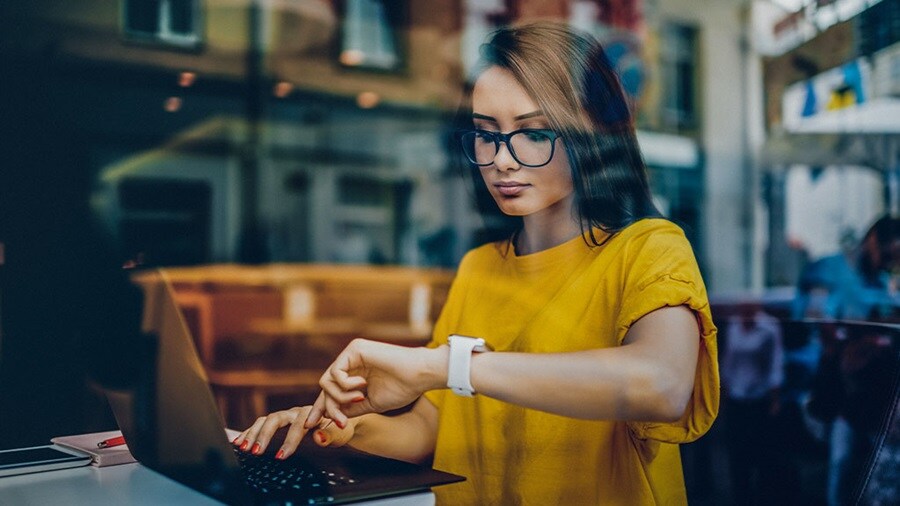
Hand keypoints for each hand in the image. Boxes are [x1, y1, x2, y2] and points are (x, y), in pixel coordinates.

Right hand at [232, 406, 356, 459]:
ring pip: (265, 420)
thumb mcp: (342, 431)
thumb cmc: (341, 426)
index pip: (298, 425)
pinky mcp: (279, 420)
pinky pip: (261, 424)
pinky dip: (249, 432)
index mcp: (312, 413)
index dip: (289, 441)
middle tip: (256, 451)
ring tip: (244, 447)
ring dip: (253, 433)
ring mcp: (286, 415)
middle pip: (276, 419)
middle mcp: (296, 411)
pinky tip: (238, 441)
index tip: (281, 456)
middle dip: (264, 435)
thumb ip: (332, 434)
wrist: (341, 417)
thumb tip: (319, 438)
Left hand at [305, 339, 447, 429]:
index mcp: (356, 375)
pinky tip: (362, 386)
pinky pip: (335, 373)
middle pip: (325, 387)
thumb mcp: (370, 403)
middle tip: (341, 421)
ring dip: (340, 397)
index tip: (312, 424)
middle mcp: (351, 363)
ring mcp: (352, 354)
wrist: (420, 376)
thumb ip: (350, 407)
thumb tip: (330, 414)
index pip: (331, 391)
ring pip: (326, 381)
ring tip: (359, 399)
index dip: (321, 407)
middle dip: (328, 407)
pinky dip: (345, 385)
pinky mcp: (354, 349)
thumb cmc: (402, 388)